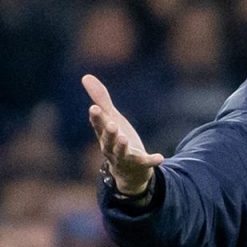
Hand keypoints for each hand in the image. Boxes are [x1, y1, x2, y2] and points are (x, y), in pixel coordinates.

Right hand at [83, 74, 163, 196]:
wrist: (128, 170)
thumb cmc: (117, 139)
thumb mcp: (111, 118)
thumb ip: (101, 99)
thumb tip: (86, 76)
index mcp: (103, 134)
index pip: (98, 124)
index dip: (96, 117)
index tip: (94, 108)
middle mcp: (111, 146)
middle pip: (107, 139)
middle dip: (108, 132)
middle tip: (111, 124)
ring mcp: (125, 156)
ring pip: (121, 152)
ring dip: (122, 146)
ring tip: (124, 138)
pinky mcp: (140, 164)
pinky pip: (145, 162)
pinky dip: (152, 160)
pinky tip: (160, 158)